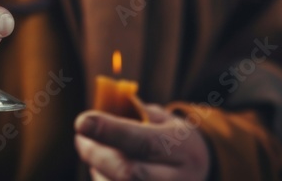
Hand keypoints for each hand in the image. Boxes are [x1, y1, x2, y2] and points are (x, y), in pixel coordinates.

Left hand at [74, 105, 210, 180]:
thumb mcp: (168, 121)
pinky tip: (104, 171)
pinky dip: (102, 180)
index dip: (108, 131)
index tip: (82, 122)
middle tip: (81, 139)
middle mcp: (176, 179)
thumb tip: (101, 108)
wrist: (200, 174)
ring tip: (97, 154)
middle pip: (126, 172)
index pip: (141, 141)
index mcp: (181, 149)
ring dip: (97, 169)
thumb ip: (138, 114)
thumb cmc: (175, 141)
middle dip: (96, 153)